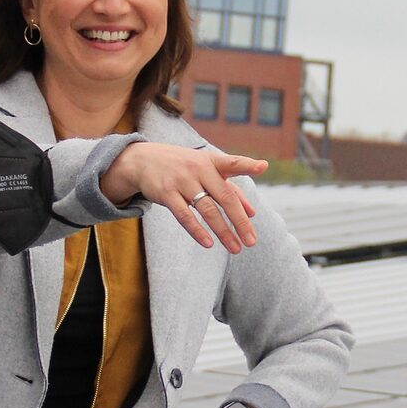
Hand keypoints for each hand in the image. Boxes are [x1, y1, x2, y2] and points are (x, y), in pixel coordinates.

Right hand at [102, 143, 264, 252]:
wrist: (144, 159)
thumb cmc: (184, 166)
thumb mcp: (207, 171)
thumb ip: (231, 188)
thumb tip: (252, 213)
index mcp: (212, 162)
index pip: (232, 162)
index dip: (248, 165)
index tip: (263, 166)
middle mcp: (199, 169)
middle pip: (224, 197)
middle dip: (239, 221)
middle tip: (252, 241)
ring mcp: (182, 181)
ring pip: (207, 209)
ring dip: (222, 231)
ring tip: (235, 248)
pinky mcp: (166, 193)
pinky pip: (184, 215)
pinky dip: (197, 230)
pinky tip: (209, 243)